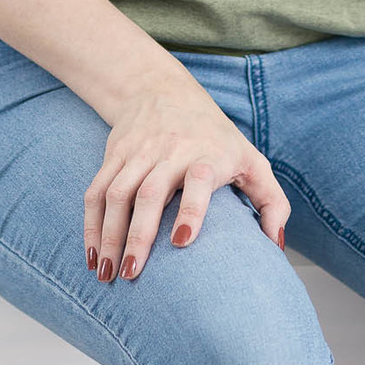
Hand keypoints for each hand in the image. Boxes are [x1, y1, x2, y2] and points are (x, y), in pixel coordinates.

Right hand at [84, 81, 288, 282]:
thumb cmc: (214, 136)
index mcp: (207, 154)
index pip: (199, 178)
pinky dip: (91, 222)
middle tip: (131, 275)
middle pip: (149, 192)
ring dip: (109, 235)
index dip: (192, 209)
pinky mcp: (114, 153)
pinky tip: (92, 254)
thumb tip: (273, 246)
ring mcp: (139, 151)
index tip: (181, 242)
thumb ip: (271, 202)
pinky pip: (97, 189)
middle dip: (138, 236)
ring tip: (106, 273)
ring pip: (117, 193)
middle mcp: (170, 150)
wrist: (161, 88)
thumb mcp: (250, 159)